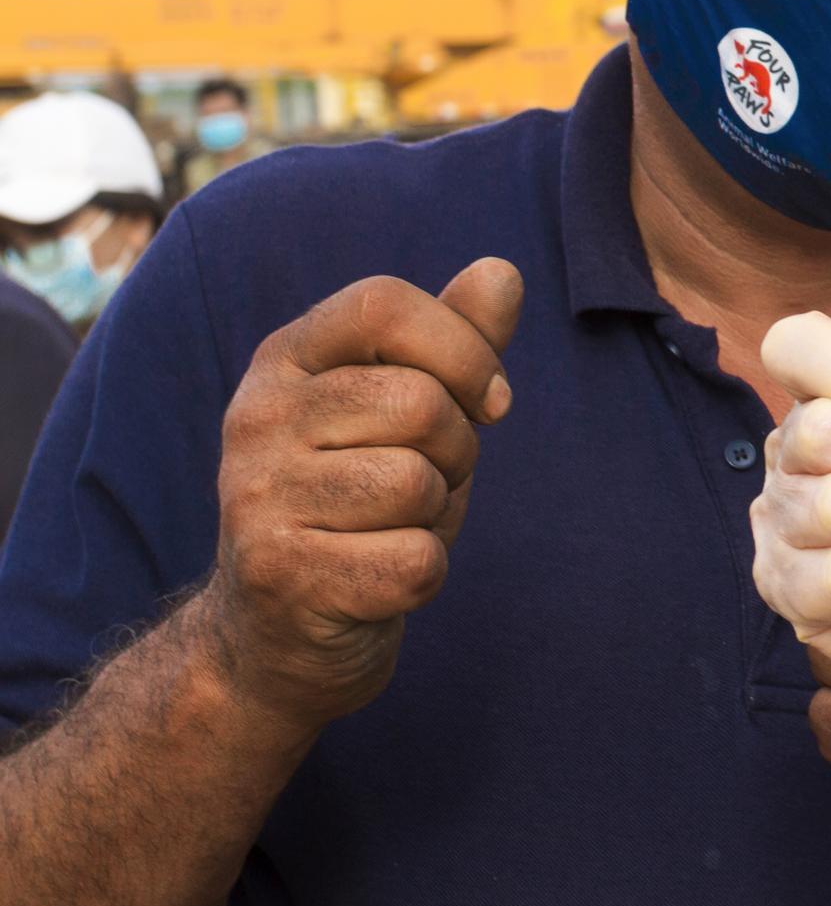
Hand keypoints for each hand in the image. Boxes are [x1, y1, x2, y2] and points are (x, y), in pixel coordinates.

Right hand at [200, 259, 522, 728]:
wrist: (275, 634)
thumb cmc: (360, 502)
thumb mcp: (407, 411)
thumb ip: (454, 342)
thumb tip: (502, 271)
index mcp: (283, 360)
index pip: (384, 303)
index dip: (462, 349)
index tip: (488, 399)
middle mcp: (254, 419)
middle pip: (419, 402)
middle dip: (456, 450)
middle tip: (420, 484)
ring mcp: (257, 499)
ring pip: (418, 483)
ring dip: (435, 515)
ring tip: (388, 529)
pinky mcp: (282, 576)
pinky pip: (415, 561)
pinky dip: (422, 576)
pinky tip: (376, 579)